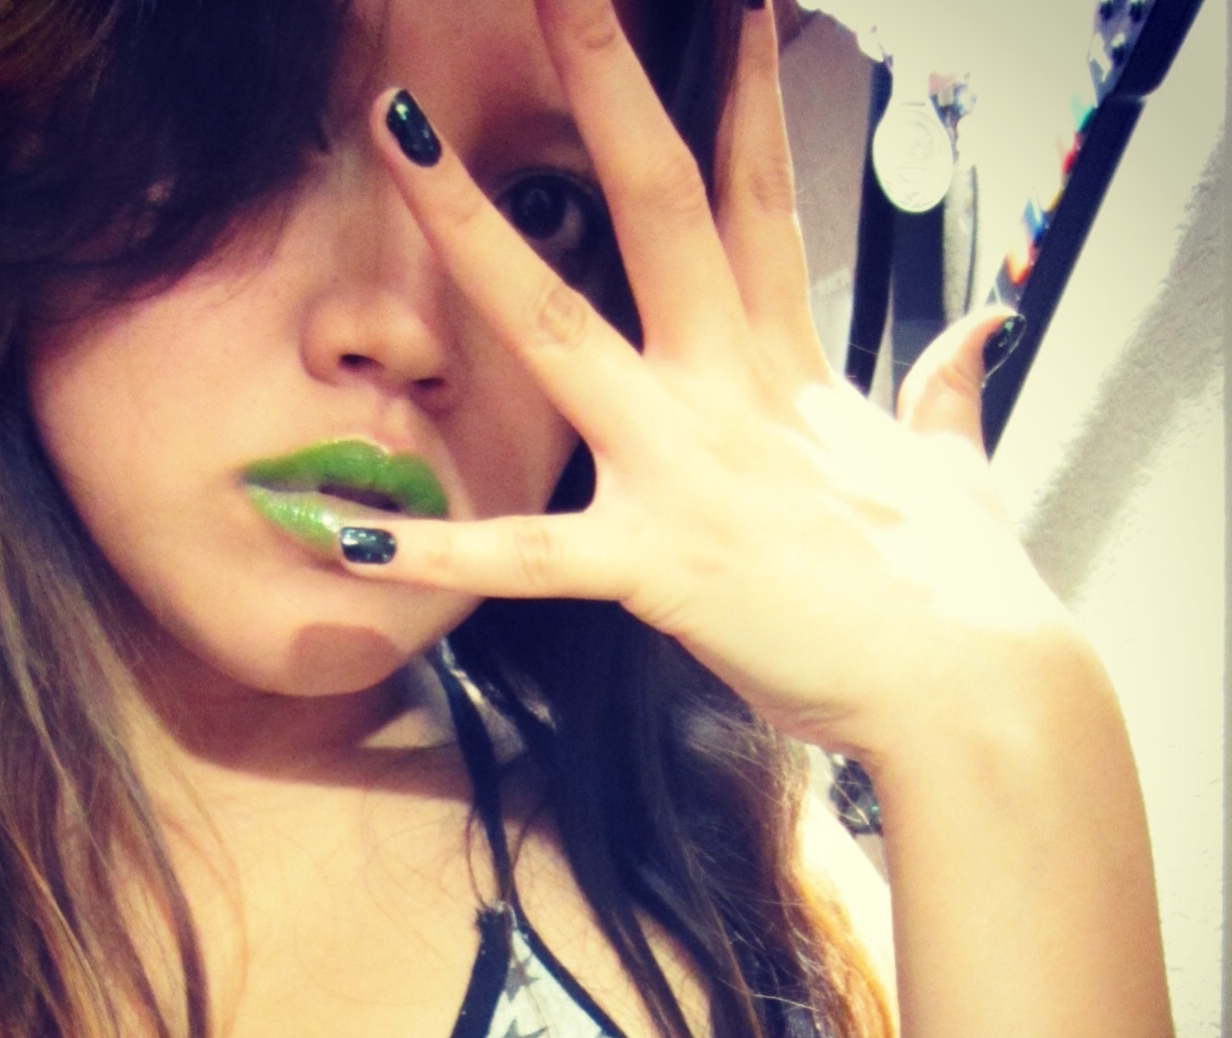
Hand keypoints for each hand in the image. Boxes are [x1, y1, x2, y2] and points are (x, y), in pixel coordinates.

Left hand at [352, 0, 1072, 764]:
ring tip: (398, 137)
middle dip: (609, 81)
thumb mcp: (956, 466)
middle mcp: (725, 388)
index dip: (742, 93)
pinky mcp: (654, 558)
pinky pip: (523, 554)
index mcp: (790, 367)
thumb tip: (980, 333)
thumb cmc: (957, 584)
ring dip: (475, 229)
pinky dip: (432, 550)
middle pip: (660, 204)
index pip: (760, 199)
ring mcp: (682, 463)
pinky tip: (341, 534)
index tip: (723, 7)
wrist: (968, 685)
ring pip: (560, 325)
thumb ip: (948, 390)